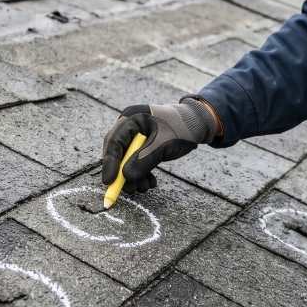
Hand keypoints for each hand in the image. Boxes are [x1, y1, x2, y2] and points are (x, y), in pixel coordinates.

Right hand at [100, 98, 218, 191]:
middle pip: (117, 152)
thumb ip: (144, 160)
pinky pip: (136, 163)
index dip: (110, 163)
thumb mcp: (164, 144)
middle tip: (128, 189)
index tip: (109, 181)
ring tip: (145, 187)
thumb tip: (126, 177)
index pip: (114, 141)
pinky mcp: (142, 147)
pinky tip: (151, 183)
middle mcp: (129, 127)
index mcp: (131, 118)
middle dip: (122, 173)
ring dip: (134, 177)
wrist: (197, 124)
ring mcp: (135, 137)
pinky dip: (142, 175)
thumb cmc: (182, 128)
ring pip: (126, 161)